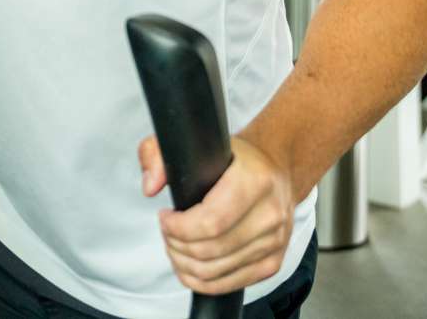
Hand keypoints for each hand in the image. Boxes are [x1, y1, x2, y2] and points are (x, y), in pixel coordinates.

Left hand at [139, 133, 294, 294]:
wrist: (276, 167)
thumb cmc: (233, 158)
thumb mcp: (193, 142)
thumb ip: (157, 154)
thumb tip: (150, 186)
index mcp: (255, 181)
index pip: (210, 222)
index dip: (178, 227)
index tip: (165, 218)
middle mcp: (270, 213)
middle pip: (210, 250)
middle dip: (176, 246)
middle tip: (168, 233)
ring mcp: (275, 241)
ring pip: (216, 271)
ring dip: (185, 265)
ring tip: (176, 246)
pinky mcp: (272, 262)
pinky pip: (231, 284)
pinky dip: (202, 281)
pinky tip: (190, 265)